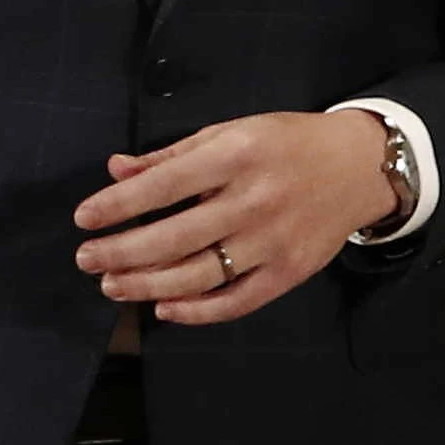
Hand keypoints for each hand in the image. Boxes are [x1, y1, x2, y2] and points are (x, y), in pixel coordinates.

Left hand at [70, 110, 400, 327]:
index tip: (84, 219)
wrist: (361, 166)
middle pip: (173, 238)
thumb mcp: (232, 132)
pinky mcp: (290, 271)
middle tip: (86, 259)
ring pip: (198, 276)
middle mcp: (255, 199)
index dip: (117, 205)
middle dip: (120, 252)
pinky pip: (236, 302)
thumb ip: (173, 154)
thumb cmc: (288, 144)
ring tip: (112, 285)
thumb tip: (116, 170)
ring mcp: (274, 240)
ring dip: (146, 286)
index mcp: (238, 155)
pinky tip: (164, 309)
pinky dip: (196, 312)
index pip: (163, 185)